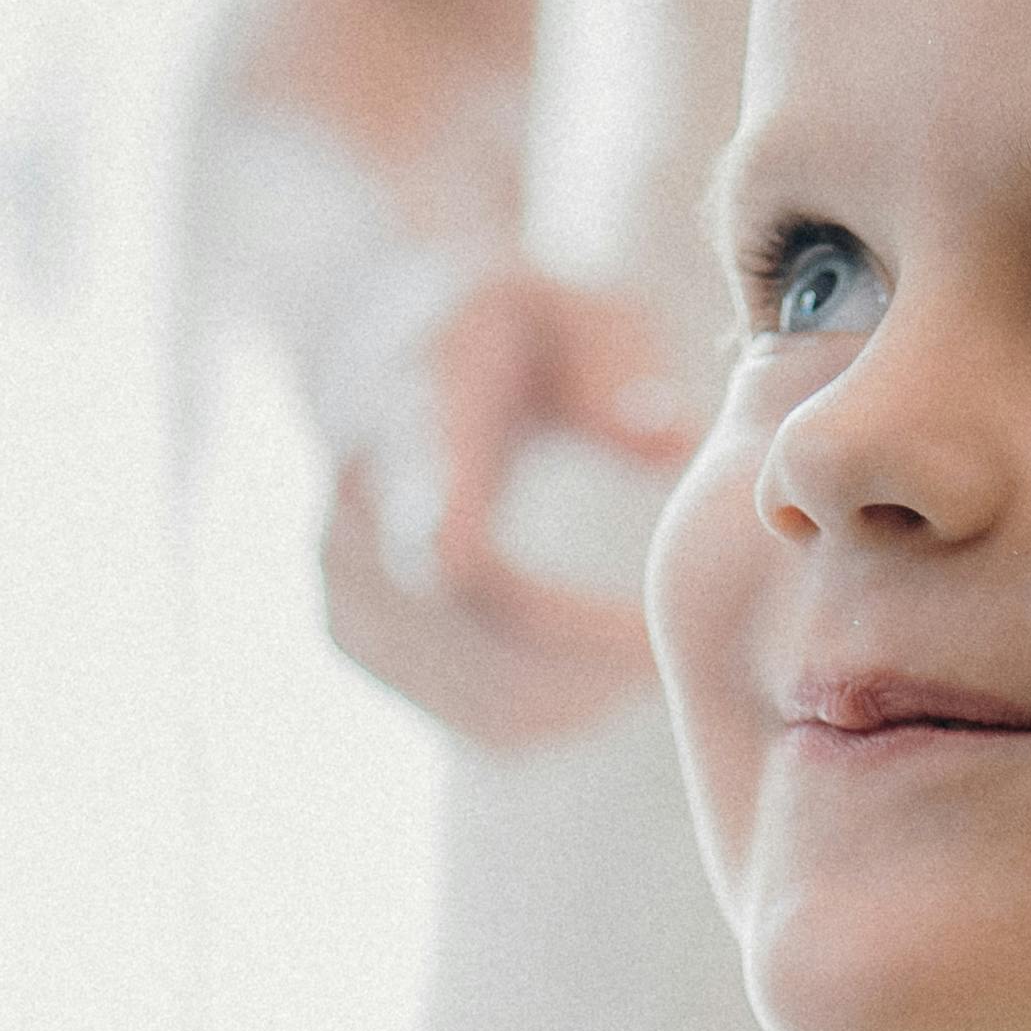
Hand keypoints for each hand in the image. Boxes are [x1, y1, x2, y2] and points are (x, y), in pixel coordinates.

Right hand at [318, 265, 691, 747]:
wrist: (367, 343)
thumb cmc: (501, 327)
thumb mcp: (565, 312)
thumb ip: (616, 370)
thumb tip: (673, 439)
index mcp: (412, 422)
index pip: (446, 537)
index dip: (550, 613)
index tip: (641, 637)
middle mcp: (360, 513)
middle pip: (476, 637)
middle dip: (592, 664)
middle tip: (687, 661)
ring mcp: (344, 583)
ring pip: (473, 695)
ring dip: (578, 701)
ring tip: (649, 668)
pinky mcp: (351, 635)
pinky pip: (462, 717)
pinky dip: (546, 718)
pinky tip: (598, 686)